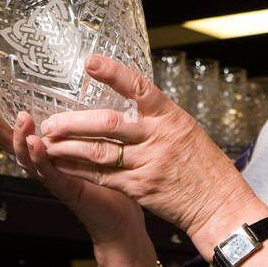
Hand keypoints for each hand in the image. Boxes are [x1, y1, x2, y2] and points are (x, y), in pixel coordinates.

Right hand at [0, 92, 146, 248]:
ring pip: (26, 158)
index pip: (14, 130)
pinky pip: (49, 173)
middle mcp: (42, 164)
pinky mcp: (66, 188)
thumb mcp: (91, 141)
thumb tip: (87, 83)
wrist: (119, 215)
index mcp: (46, 150)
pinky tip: (37, 145)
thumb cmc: (107, 176)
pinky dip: (41, 159)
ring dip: (21, 138)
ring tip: (21, 120)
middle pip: (9, 143)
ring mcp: (51, 177)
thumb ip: (82, 120)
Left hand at [35, 55, 258, 240]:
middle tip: (51, 121)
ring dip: (69, 146)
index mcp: (171, 118)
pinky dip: (79, 170)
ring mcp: (147, 164)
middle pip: (107, 123)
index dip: (113, 73)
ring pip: (98, 151)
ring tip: (48, 141)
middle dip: (74, 122)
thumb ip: (158, 118)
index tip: (90, 63)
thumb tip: (131, 101)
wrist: (218, 204)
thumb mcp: (187, 130)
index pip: (140, 88)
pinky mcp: (139, 188)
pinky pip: (102, 176)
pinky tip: (63, 165)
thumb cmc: (205, 166)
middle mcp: (158, 138)